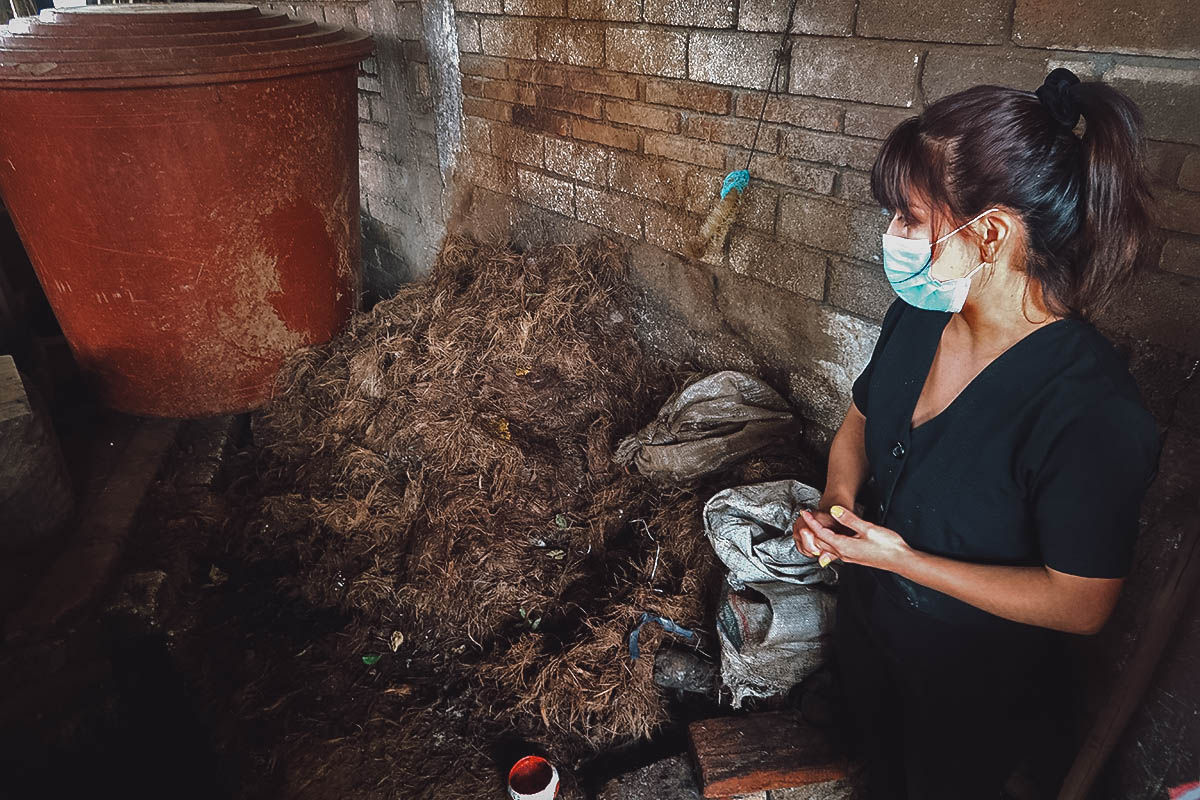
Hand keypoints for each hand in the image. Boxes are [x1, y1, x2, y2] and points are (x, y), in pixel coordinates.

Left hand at [797, 505, 912, 572]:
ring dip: (818, 536)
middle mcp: (844, 554)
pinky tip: (831, 536)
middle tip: (806, 517)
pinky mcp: (854, 556)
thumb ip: (849, 519)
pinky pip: (835, 549)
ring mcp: (849, 556)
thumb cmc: (888, 546)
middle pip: (820, 542)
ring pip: (827, 547)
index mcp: (844, 546)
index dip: (811, 521)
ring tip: (814, 525)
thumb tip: (834, 510)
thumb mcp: (867, 528)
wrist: (901, 560)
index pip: (820, 533)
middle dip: (810, 530)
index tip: (804, 512)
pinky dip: (828, 541)